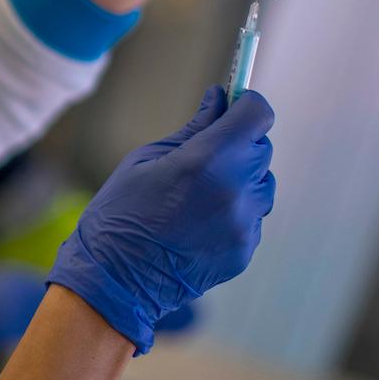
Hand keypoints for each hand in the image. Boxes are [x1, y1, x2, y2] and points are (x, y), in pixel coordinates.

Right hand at [48, 85, 274, 352]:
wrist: (116, 279)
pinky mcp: (245, 250)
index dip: (248, 104)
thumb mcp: (147, 159)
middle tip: (207, 150)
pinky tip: (199, 220)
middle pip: (261, 148)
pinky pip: (252, 216)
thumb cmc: (121, 213)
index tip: (235, 104)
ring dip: (241, 178)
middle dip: (239, 142)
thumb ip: (192, 129)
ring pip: (262, 184)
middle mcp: (235, 191)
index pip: (258, 115)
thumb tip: (218, 100)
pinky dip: (234, 210)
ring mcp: (244, 225)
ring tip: (201, 192)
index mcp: (207, 160)